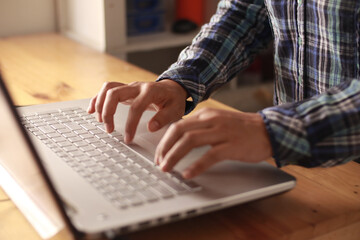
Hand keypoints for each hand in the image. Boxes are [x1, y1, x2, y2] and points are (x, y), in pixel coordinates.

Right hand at [87, 80, 186, 142]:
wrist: (172, 88)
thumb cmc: (173, 100)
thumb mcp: (176, 109)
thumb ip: (164, 118)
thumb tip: (151, 127)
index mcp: (150, 91)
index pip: (136, 107)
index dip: (130, 124)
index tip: (128, 138)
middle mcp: (137, 86)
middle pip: (115, 93)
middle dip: (108, 112)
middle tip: (109, 129)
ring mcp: (129, 87)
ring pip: (108, 89)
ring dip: (100, 105)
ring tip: (100, 121)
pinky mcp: (124, 90)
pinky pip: (106, 90)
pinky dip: (97, 99)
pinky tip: (91, 110)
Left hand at [155, 108, 272, 178]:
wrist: (269, 129)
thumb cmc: (242, 129)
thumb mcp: (218, 122)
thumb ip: (200, 128)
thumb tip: (180, 141)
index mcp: (206, 115)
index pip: (177, 126)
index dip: (164, 142)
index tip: (159, 155)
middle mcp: (211, 120)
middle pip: (179, 131)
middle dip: (164, 148)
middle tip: (159, 163)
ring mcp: (221, 132)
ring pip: (190, 142)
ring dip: (174, 156)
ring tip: (167, 168)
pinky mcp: (231, 145)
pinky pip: (209, 156)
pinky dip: (196, 166)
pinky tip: (188, 174)